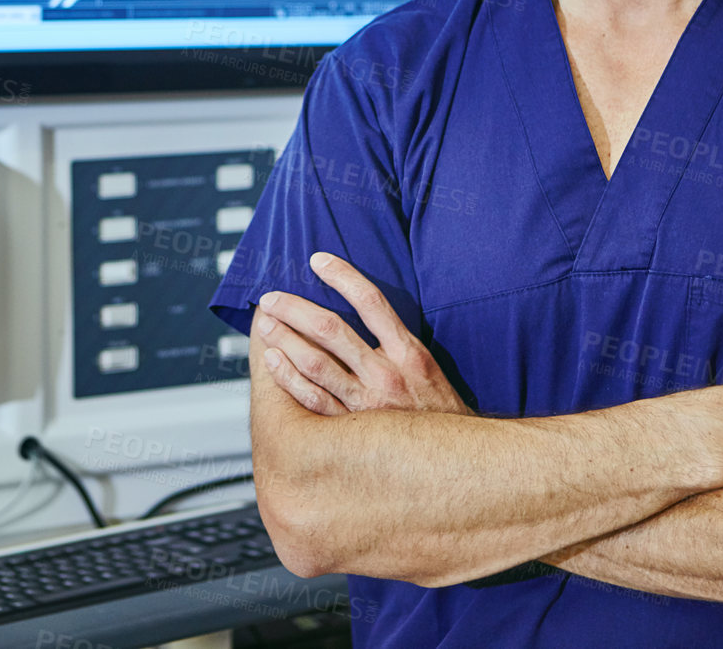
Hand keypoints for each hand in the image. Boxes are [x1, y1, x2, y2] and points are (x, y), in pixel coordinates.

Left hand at [254, 251, 469, 416]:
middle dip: (295, 309)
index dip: (342, 276)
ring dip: (285, 339)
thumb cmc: (438, 409)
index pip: (371, 301)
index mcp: (409, 353)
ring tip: (266, 324)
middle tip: (271, 298)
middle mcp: (387, 375)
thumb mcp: (428, 366)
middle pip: (331, 330)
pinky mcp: (353, 430)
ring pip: (315, 364)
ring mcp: (367, 404)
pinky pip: (313, 400)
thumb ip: (396, 340)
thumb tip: (361, 309)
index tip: (318, 260)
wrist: (456, 461)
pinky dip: (289, 379)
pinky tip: (274, 361)